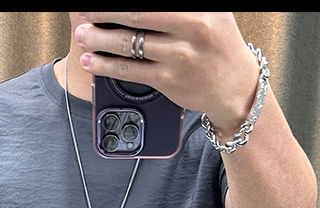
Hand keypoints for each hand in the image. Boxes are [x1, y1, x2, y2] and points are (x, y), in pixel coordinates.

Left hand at [74, 12, 260, 136]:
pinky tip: (92, 61)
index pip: (152, 1)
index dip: (121, 2)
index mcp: (199, 8)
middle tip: (84, 11)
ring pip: (129, 44)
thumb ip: (183, 4)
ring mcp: (180, 56)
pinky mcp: (170, 81)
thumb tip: (139, 8)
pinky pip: (131, 71)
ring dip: (99, 39)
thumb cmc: (218, 43)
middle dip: (104, 13)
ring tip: (83, 35)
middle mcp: (192, 28)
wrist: (236, 86)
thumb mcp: (211, 10)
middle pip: (136, 15)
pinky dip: (107, 66)